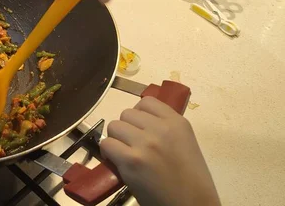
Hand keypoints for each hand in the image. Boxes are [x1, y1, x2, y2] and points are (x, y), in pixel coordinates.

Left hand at [100, 97, 220, 205]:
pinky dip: (108, 153)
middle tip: (132, 145)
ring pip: (114, 126)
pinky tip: (118, 162)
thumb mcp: (185, 144)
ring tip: (125, 153)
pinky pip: (106, 144)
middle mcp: (161, 129)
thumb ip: (165, 129)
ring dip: (116, 140)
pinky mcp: (131, 160)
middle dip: (126, 129)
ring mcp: (145, 144)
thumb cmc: (191, 180)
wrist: (192, 205)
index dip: (138, 115)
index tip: (139, 128)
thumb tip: (139, 122)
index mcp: (177, 123)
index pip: (146, 102)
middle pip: (127, 114)